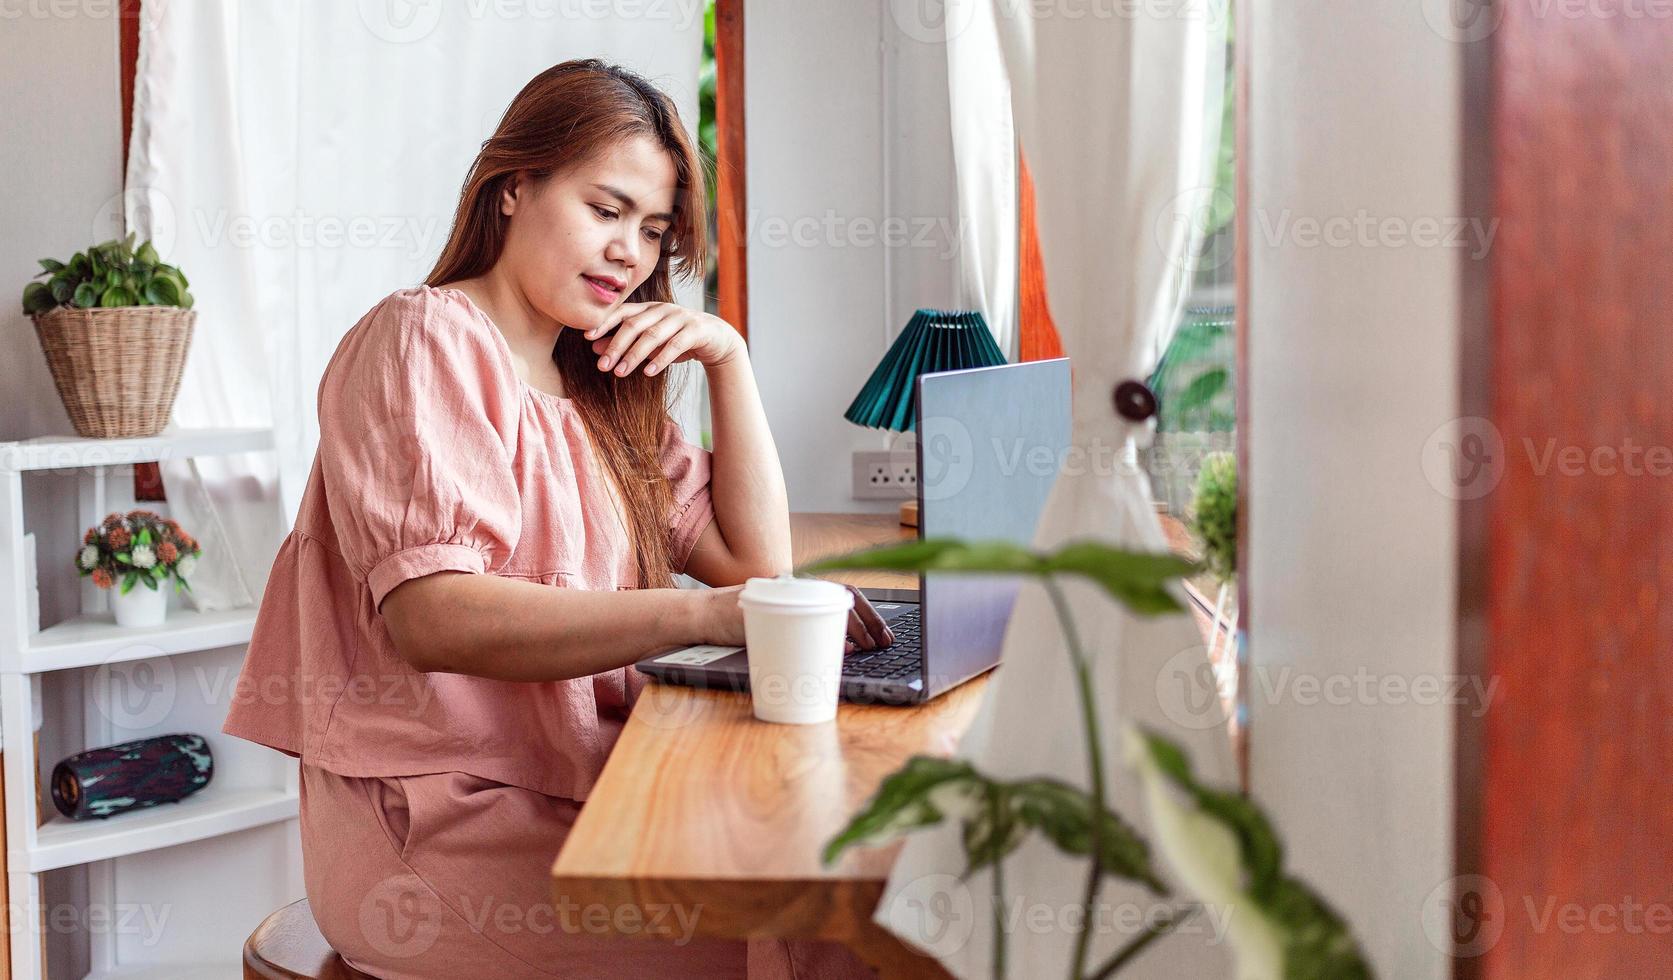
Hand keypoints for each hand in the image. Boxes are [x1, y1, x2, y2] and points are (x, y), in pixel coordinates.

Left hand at [584, 303, 742, 376]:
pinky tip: (648, 372)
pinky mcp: (695, 330)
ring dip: (634, 355)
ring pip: (652, 335)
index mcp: (649, 309)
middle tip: (602, 366)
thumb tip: (594, 347)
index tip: (587, 337)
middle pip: (634, 325)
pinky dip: (660, 359)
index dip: (604, 323)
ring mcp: (680, 318)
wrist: (716, 339)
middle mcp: (662, 309)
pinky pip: (675, 345)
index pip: (622, 312)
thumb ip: (625, 343)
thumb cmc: (677, 340)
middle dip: (616, 345)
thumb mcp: (649, 343)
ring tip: (620, 373)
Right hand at [694, 583, 894, 652]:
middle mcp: (797, 586)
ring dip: (856, 628)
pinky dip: (824, 633)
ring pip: (830, 604)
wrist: (700, 616)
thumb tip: (850, 649)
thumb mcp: (781, 625)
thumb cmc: (741, 625)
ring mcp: (784, 593)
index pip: (846, 594)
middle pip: (846, 596)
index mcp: (804, 589)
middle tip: (885, 643)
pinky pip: (803, 617)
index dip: (871, 615)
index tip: (885, 637)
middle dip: (871, 622)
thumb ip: (812, 633)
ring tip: (867, 647)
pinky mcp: (770, 605)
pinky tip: (839, 647)